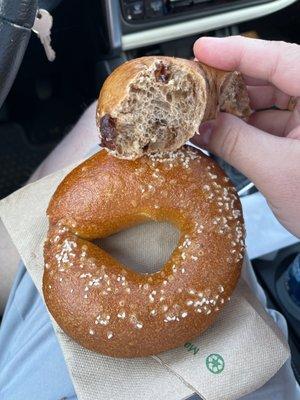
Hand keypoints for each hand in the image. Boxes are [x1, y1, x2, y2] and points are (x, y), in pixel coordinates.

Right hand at [193, 36, 299, 237]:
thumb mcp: (275, 171)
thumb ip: (235, 143)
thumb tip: (203, 127)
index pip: (279, 58)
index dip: (236, 52)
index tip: (203, 50)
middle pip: (272, 76)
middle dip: (232, 83)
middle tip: (200, 88)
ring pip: (271, 101)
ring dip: (237, 108)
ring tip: (208, 115)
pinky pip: (273, 122)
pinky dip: (249, 127)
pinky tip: (226, 133)